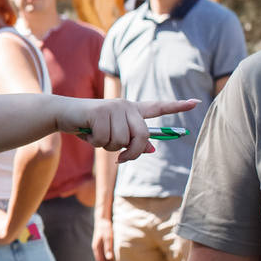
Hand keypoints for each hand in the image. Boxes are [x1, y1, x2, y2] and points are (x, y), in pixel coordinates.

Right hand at [63, 98, 199, 162]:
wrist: (64, 114)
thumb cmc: (89, 126)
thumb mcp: (112, 135)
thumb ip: (131, 141)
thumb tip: (152, 149)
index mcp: (132, 110)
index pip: (158, 107)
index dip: (177, 106)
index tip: (196, 102)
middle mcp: (126, 105)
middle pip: (142, 136)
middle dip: (132, 152)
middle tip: (121, 159)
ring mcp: (114, 107)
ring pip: (121, 141)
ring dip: (107, 147)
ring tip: (96, 136)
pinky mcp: (100, 111)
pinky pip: (105, 140)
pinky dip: (94, 143)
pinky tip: (87, 133)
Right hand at [92, 216, 115, 260]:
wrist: (103, 217)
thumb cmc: (106, 227)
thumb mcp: (108, 237)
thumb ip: (108, 248)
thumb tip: (109, 259)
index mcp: (97, 247)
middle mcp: (96, 246)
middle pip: (101, 259)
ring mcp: (98, 243)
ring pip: (102, 255)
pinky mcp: (101, 240)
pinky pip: (104, 251)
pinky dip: (108, 255)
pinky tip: (114, 254)